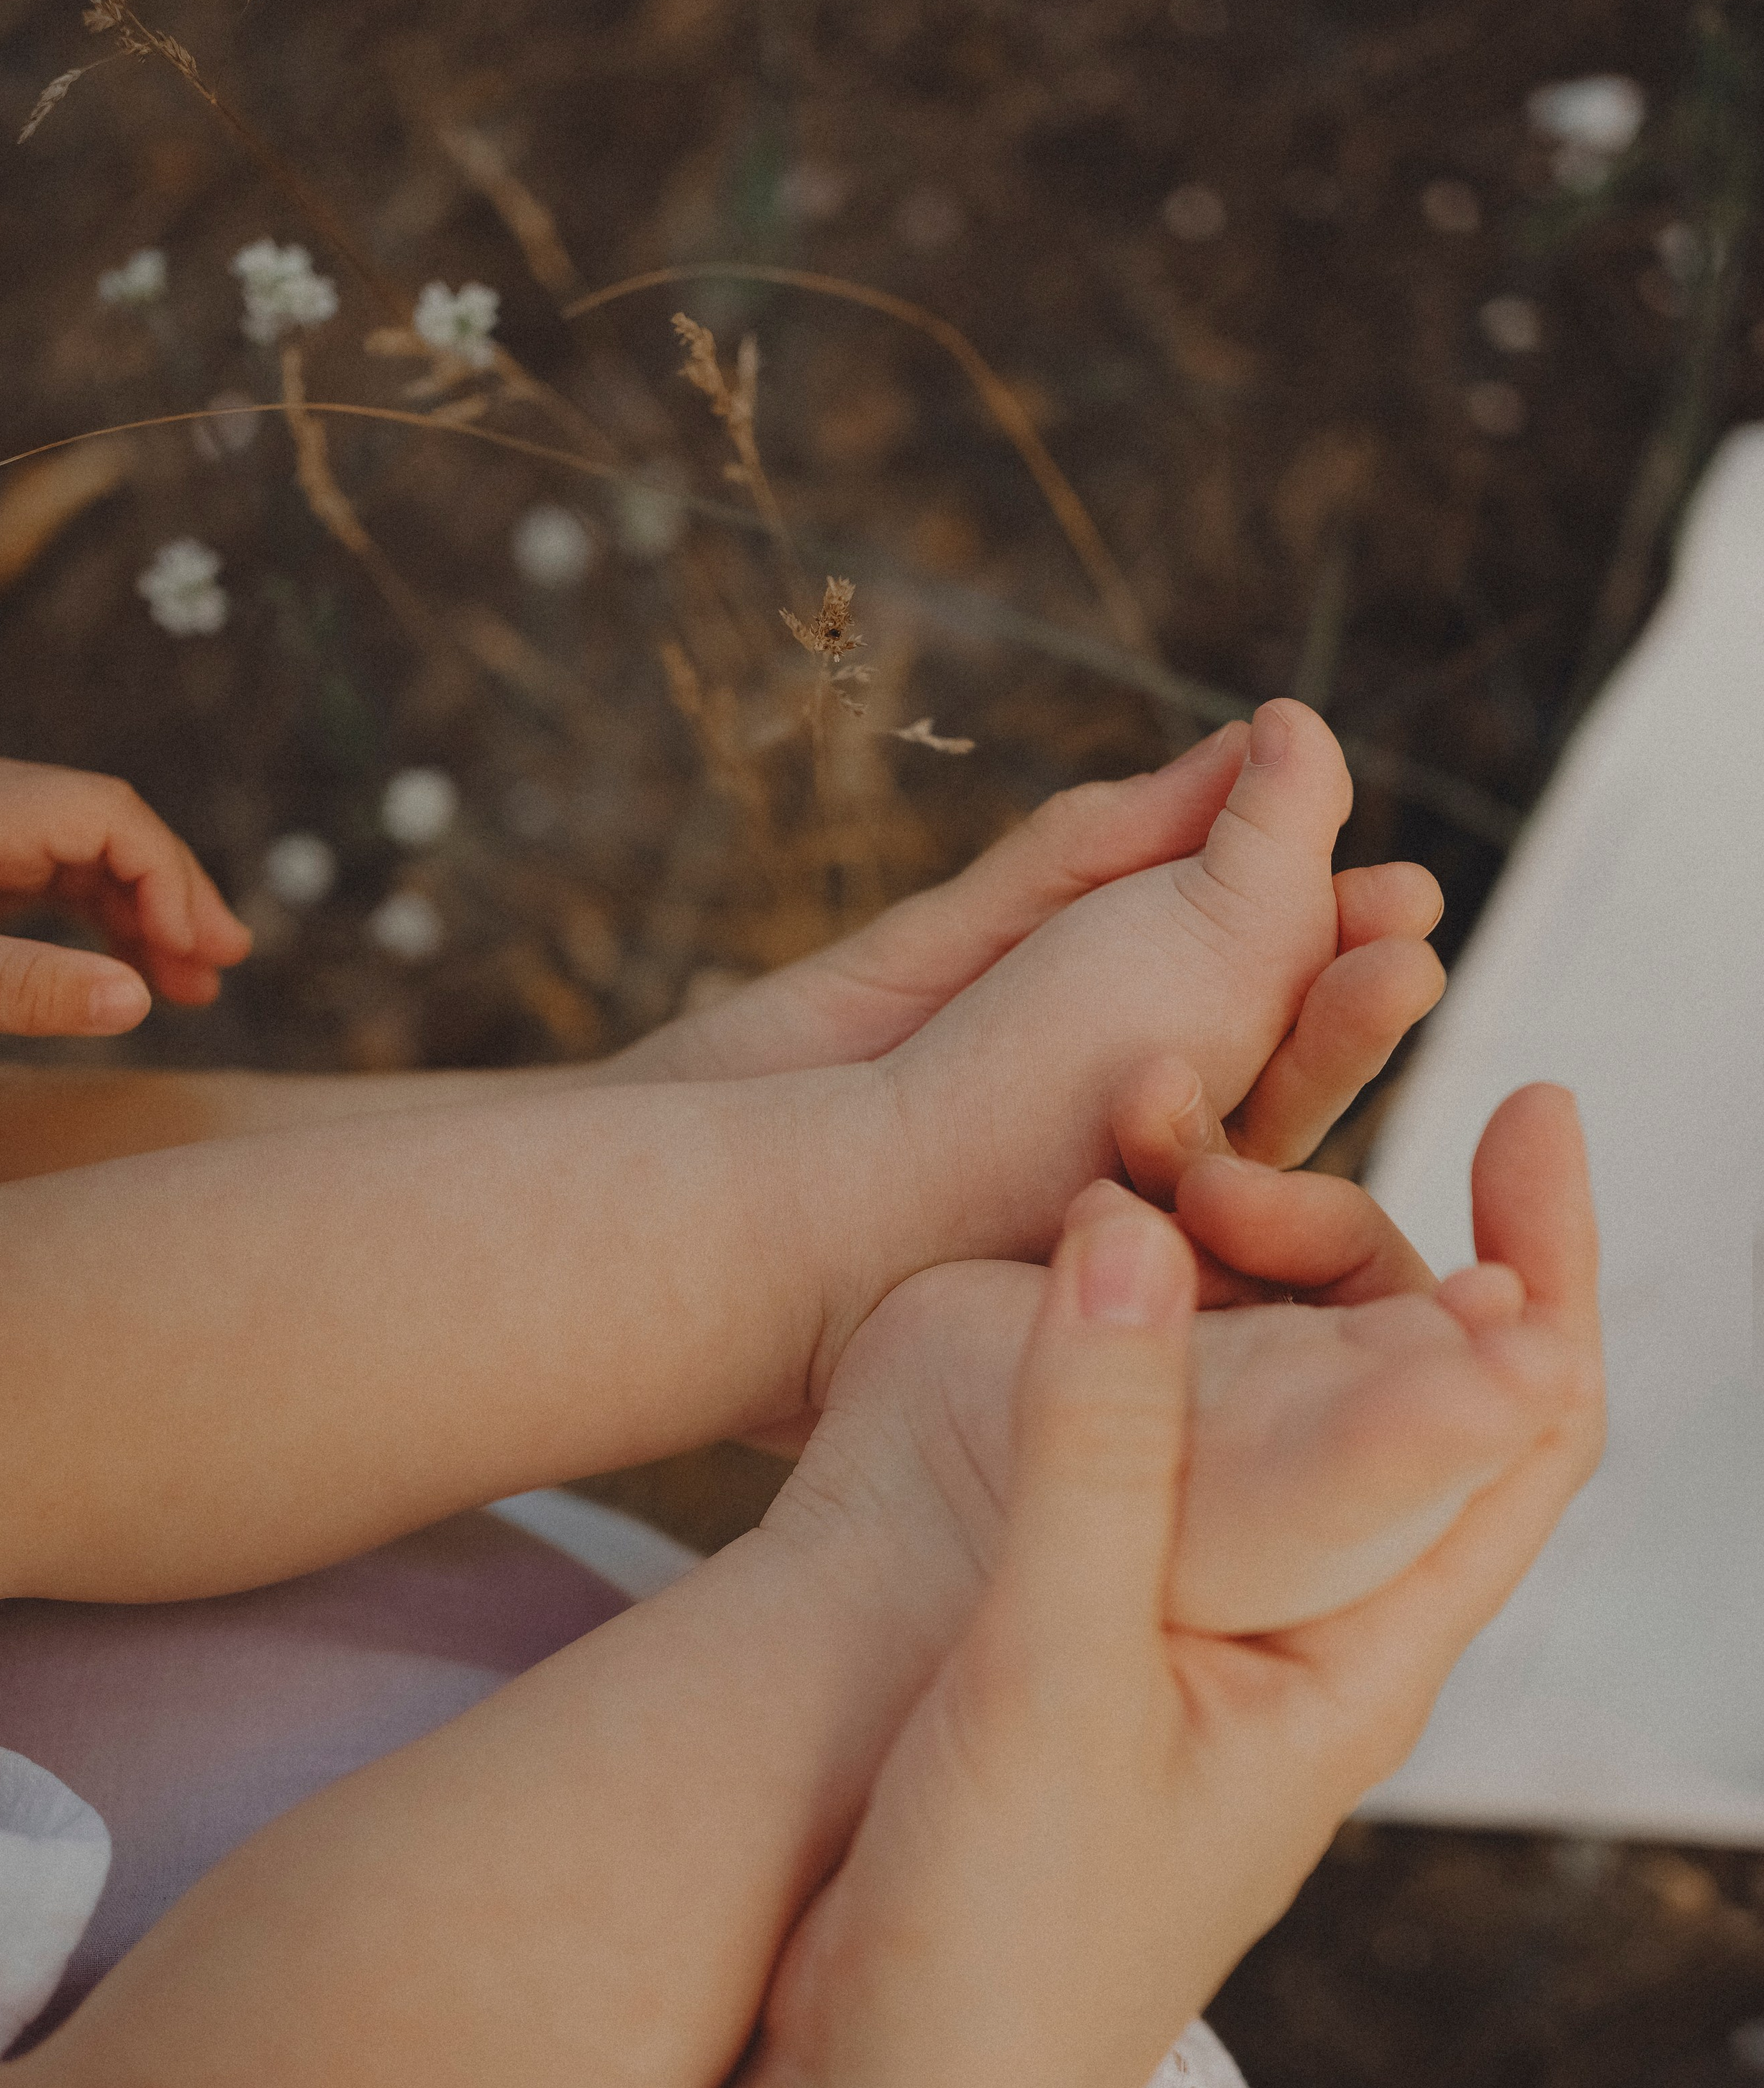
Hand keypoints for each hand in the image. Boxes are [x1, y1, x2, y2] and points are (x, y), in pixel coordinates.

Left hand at [0, 756, 251, 1037]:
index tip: (192, 948)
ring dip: (148, 917)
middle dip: (176, 897)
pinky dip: (105, 924)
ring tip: (191, 984)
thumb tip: (134, 1001)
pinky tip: (133, 969)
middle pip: (114, 832)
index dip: (166, 877)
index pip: (110, 814)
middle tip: (224, 961)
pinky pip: (61, 884)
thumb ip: (25, 986)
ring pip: (93, 861)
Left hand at [737, 727, 1443, 1451]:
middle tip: (1407, 961)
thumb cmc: (797, 1071)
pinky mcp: (1060, 1346)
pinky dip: (1218, 1251)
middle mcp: (1135, 1178)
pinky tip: (1253, 1190)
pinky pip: (1169, 1309)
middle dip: (1348, 1028)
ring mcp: (1104, 1267)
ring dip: (1304, 1119)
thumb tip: (1257, 741)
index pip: (1270, 1014)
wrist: (679, 1221)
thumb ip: (1095, 853)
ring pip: (1246, 1205)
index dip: (1338, 958)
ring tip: (1369, 1018)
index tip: (1402, 893)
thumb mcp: (948, 940)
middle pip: (1285, 1105)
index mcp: (1124, 1073)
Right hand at [772, 1077, 1594, 1650]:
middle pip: (1398, 1401)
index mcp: (1360, 1664)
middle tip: (1217, 1161)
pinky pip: (1147, 1458)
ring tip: (1150, 1174)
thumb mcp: (1050, 1680)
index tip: (1530, 1108)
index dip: (1552, 1266)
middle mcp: (1304, 1642)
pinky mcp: (1091, 1645)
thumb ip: (1092, 1461)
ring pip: (1261, 1418)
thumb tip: (1134, 1237)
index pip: (1529, 1434)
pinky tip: (1060, 1294)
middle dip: (1348, 1250)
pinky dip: (1130, 1353)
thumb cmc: (998, 1947)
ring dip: (1233, 1289)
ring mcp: (1196, 1644)